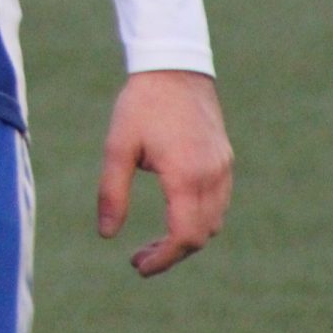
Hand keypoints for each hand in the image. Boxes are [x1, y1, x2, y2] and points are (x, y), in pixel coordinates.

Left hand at [97, 69, 232, 276]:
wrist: (174, 66)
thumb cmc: (141, 104)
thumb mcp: (117, 146)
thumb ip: (112, 191)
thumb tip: (107, 235)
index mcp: (186, 175)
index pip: (183, 237)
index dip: (162, 259)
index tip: (138, 267)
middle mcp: (212, 176)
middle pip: (200, 236)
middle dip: (171, 253)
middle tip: (138, 257)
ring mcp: (223, 167)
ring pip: (213, 222)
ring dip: (187, 238)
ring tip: (154, 241)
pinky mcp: (225, 159)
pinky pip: (219, 203)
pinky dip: (199, 218)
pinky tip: (174, 214)